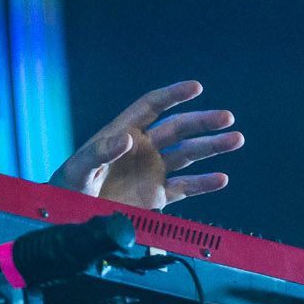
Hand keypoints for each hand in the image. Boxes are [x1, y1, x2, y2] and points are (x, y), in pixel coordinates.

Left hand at [50, 80, 241, 209]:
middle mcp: (142, 148)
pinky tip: (221, 178)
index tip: (196, 87)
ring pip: (188, 154)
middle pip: (177, 128)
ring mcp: (152, 171)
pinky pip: (185, 187)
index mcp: (122, 132)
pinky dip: (203, 183)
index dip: (173, 95)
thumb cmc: (67, 187)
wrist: (69, 216)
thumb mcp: (80, 168)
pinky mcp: (157, 195)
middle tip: (227, 117)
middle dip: (202, 122)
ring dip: (212, 147)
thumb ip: (102, 152)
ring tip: (235, 139)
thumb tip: (129, 138)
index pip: (152, 107)